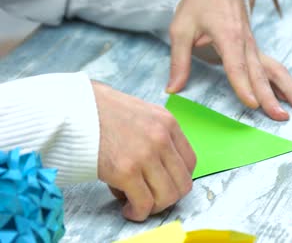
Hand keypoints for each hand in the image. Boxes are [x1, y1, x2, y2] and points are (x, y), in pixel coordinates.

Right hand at [92, 81, 195, 221]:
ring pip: (167, 196)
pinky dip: (138, 212)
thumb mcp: (140, 113)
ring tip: (137, 204)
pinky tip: (127, 208)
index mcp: (167, 123)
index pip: (190, 162)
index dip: (178, 179)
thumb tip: (159, 167)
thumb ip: (155, 135)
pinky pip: (144, 203)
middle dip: (168, 197)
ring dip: (154, 207)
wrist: (71, 108)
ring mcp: (145, 154)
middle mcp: (161, 138)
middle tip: (152, 199)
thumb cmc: (100, 112)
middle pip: (183, 183)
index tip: (164, 184)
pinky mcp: (126, 170)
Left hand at [165, 0, 291, 120]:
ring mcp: (253, 45)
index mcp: (227, 34)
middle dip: (271, 96)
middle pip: (259, 72)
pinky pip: (271, 67)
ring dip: (289, 89)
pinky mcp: (255, 49)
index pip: (236, 65)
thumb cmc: (197, 6)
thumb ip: (178, 61)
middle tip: (281, 117)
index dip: (243, 86)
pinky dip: (283, 83)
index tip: (252, 104)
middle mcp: (245, 41)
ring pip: (273, 69)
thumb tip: (172, 89)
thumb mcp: (180, 29)